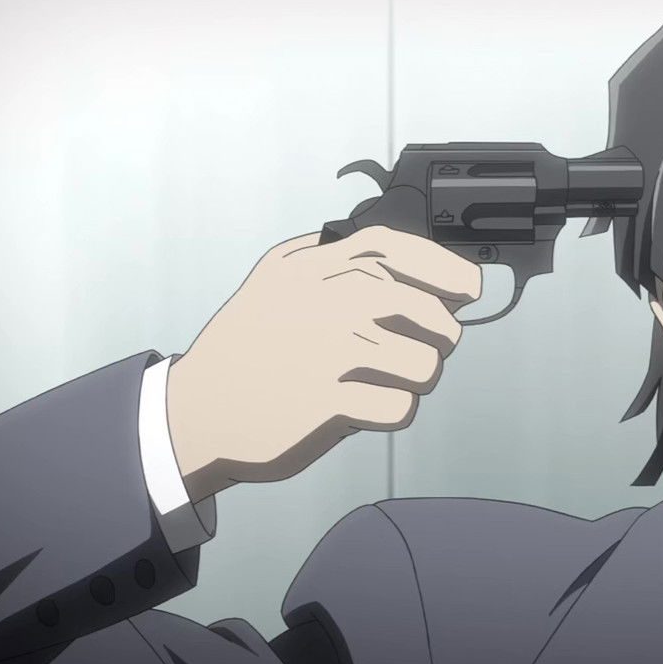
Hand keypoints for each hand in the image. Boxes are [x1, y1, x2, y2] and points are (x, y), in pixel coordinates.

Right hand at [165, 226, 481, 501]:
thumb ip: (336, 256)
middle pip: (434, 316)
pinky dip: (392, 412)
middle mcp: (330, 300)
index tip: (466, 289)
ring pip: (427, 365)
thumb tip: (418, 259)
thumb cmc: (248, 346)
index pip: (401, 251)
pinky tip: (364, 407)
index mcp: (318, 266)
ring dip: (416, 379)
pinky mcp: (330, 402)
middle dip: (438, 340)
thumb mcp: (278, 279)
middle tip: (411, 352)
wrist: (195, 412)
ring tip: (384, 379)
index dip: (447, 269)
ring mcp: (331, 351)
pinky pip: (402, 407)